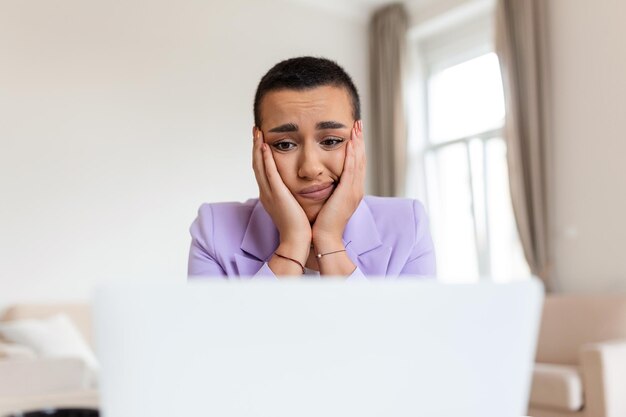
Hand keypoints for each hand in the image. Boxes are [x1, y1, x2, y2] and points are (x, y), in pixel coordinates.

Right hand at [252, 127, 310, 270]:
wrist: (297, 240)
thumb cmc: (299, 226)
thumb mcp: (292, 206)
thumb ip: (290, 195)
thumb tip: (295, 188)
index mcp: (269, 194)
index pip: (262, 170)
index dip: (259, 154)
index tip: (260, 140)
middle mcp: (266, 192)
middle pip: (256, 164)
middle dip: (255, 146)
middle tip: (255, 130)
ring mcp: (269, 193)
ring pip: (259, 166)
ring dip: (257, 148)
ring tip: (257, 132)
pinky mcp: (276, 195)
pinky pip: (269, 173)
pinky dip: (265, 159)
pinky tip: (264, 146)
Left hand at [312, 120, 364, 249]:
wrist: (324, 239)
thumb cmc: (322, 224)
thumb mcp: (328, 203)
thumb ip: (329, 191)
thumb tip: (324, 182)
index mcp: (351, 191)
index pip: (356, 165)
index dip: (356, 148)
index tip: (354, 134)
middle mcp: (356, 189)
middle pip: (361, 159)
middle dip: (360, 141)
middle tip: (358, 124)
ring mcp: (354, 191)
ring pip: (358, 161)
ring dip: (358, 143)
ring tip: (356, 127)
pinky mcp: (348, 193)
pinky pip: (351, 169)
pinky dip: (352, 154)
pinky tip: (351, 142)